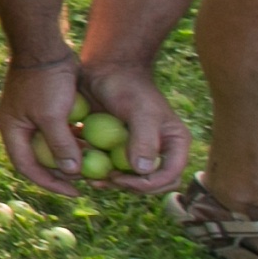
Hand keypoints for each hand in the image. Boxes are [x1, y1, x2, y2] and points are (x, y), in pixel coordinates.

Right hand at [0, 56, 87, 195]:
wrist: (45, 45)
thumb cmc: (45, 81)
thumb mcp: (52, 116)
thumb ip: (60, 145)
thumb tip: (71, 173)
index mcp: (12, 130)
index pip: (28, 167)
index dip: (50, 183)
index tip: (75, 191)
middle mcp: (20, 126)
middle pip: (39, 159)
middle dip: (62, 172)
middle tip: (86, 182)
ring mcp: (33, 115)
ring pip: (52, 145)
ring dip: (70, 156)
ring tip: (93, 165)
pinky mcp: (47, 106)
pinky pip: (60, 130)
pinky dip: (75, 139)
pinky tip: (94, 143)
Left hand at [78, 58, 192, 193]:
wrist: (106, 71)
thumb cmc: (127, 87)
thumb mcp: (140, 111)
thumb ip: (144, 139)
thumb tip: (143, 170)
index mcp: (174, 143)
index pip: (169, 176)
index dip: (147, 184)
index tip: (120, 179)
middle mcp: (159, 150)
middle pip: (151, 183)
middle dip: (129, 187)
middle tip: (103, 182)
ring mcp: (138, 150)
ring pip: (130, 179)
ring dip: (112, 183)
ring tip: (90, 179)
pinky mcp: (118, 148)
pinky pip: (113, 168)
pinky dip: (100, 172)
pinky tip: (83, 170)